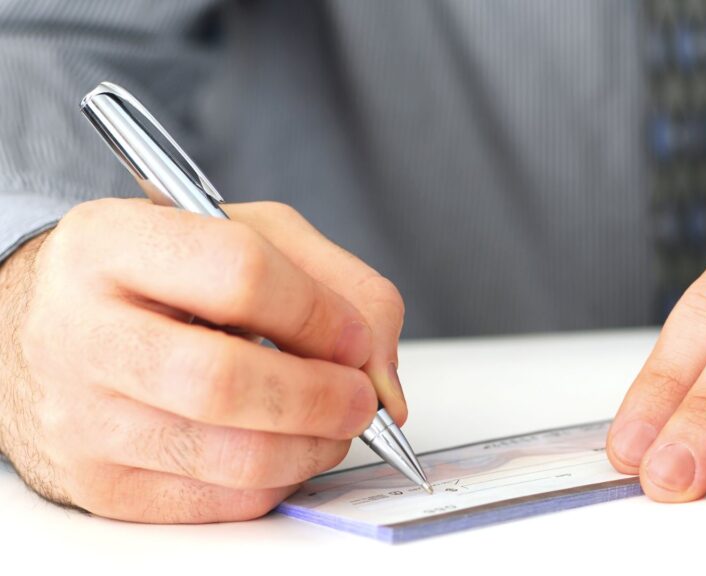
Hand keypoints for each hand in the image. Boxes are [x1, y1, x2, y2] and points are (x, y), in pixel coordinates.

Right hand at [0, 199, 405, 521]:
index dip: (319, 313)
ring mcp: (82, 417)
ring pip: (232, 457)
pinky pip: (220, 501)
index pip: (239, 274)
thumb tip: (382, 376)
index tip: (354, 338)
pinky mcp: (99, 484)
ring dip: (313, 446)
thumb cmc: (164, 277)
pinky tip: (283, 447)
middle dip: (322, 397)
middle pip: (226, 382)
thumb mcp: (247, 234)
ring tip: (332, 423)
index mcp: (112, 244)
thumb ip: (337, 281)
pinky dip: (278, 480)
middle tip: (361, 398)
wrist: (58, 330)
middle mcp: (80, 331)